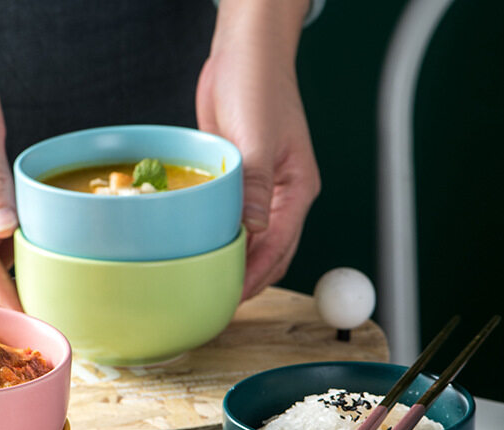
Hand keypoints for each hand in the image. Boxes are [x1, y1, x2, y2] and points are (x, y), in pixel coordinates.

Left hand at [196, 0, 319, 300]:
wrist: (243, 53)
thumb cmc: (258, 83)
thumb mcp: (258, 136)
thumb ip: (256, 186)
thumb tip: (254, 228)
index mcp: (297, 189)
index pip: (280, 246)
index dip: (256, 275)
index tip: (233, 297)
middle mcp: (283, 195)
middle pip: (272, 252)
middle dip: (249, 279)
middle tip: (219, 301)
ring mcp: (262, 191)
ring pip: (254, 241)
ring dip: (237, 263)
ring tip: (212, 285)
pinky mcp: (241, 184)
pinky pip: (234, 222)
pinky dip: (224, 240)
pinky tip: (206, 252)